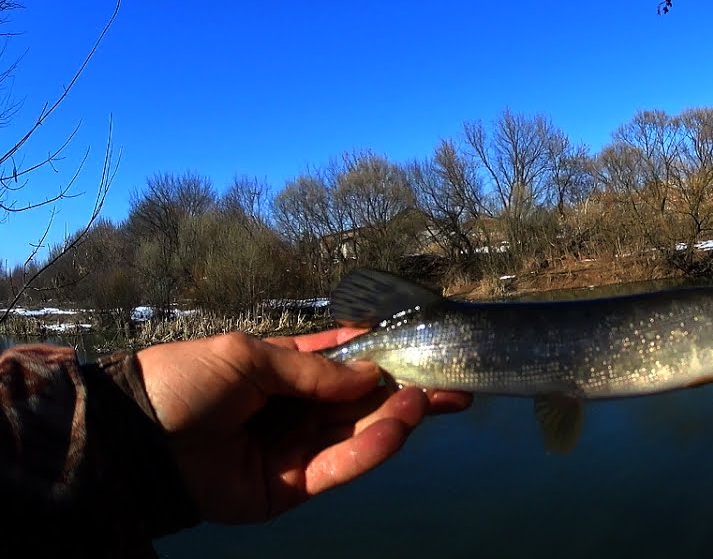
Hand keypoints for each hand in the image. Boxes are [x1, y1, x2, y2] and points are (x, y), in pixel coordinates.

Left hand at [136, 328, 471, 522]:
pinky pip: (338, 468)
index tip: (426, 350)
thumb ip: (313, 370)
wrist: (133, 440)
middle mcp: (296, 410)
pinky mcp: (290, 488)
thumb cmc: (185, 381)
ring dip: (394, 419)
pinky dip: (370, 451)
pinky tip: (396, 430)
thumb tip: (371, 375)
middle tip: (453, 385)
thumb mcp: (249, 357)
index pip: (346, 364)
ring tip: (426, 401)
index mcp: (284, 372)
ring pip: (357, 436)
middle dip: (406, 392)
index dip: (385, 358)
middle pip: (363, 403)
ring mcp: (295, 450)